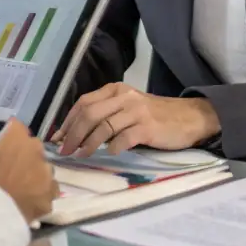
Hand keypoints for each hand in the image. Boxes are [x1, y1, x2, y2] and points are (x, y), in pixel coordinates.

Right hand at [0, 117, 58, 223]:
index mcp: (17, 138)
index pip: (16, 128)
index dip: (10, 135)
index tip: (3, 144)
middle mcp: (37, 152)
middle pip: (34, 150)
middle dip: (26, 156)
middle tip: (13, 168)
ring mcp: (46, 177)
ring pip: (45, 173)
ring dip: (37, 177)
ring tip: (23, 188)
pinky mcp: (48, 200)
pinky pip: (46, 196)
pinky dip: (39, 198)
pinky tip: (29, 204)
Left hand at [53, 83, 218, 156]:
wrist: (189, 117)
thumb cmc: (155, 115)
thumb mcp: (128, 107)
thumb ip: (106, 114)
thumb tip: (77, 133)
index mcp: (116, 90)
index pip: (84, 103)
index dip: (68, 121)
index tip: (56, 138)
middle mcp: (124, 97)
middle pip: (89, 114)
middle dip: (73, 134)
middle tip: (65, 151)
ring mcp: (136, 111)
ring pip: (103, 127)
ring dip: (88, 144)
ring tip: (80, 155)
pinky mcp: (147, 127)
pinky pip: (122, 139)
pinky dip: (112, 148)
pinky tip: (110, 154)